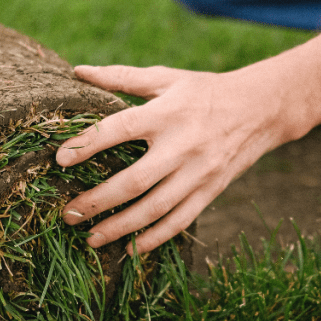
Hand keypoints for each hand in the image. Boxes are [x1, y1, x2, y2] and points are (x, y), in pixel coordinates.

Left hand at [56, 64, 299, 254]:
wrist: (261, 109)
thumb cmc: (204, 91)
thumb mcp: (166, 78)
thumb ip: (121, 77)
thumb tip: (78, 71)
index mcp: (165, 113)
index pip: (118, 129)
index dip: (87, 145)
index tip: (59, 160)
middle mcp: (181, 145)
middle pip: (133, 181)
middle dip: (97, 201)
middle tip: (68, 213)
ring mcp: (198, 173)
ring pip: (154, 209)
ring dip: (120, 227)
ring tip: (91, 238)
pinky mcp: (210, 191)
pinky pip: (179, 221)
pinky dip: (154, 239)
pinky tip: (130, 249)